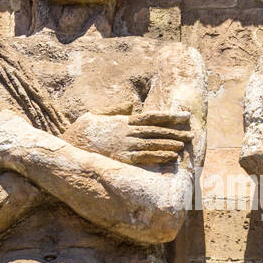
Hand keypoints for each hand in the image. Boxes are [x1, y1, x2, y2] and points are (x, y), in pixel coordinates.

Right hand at [67, 109, 192, 166]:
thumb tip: (130, 105)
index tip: (185, 116)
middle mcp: (129, 132)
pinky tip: (171, 157)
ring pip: (154, 144)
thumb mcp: (100, 115)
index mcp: (126, 121)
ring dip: (170, 144)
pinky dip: (159, 156)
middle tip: (191, 134)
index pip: (153, 116)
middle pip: (157, 131)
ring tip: (184, 145)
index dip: (171, 116)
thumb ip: (118, 111)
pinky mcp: (123, 158)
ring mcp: (126, 145)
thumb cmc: (85, 130)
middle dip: (175, 132)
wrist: (71, 142)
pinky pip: (145, 158)